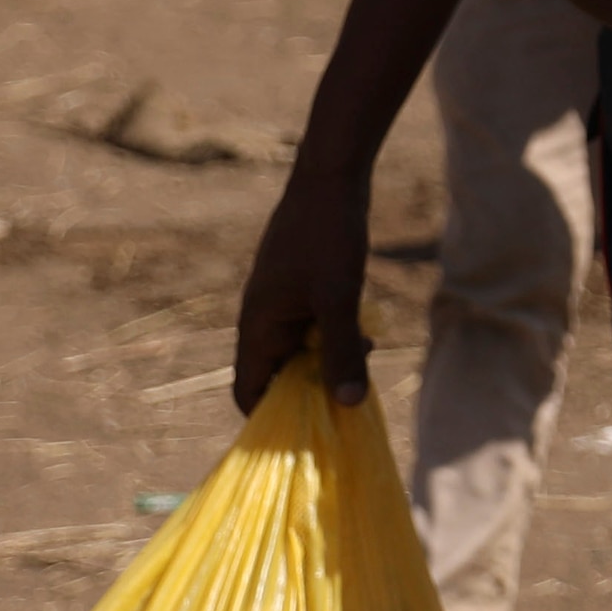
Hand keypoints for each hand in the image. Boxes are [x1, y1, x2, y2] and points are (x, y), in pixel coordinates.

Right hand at [232, 159, 379, 410]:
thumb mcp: (339, 299)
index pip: (248, 390)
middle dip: (310, 390)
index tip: (306, 432)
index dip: (270, 418)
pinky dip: (331, 338)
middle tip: (350, 394)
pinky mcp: (299, 289)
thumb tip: (348, 404)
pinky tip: (363, 332)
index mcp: (257, 327)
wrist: (330, 178)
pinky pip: (309, 329)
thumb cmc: (328, 237)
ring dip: (326, 361)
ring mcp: (279, 303)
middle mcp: (261, 319)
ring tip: (362, 356)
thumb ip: (341, 351)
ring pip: (297, 351)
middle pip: (276, 375)